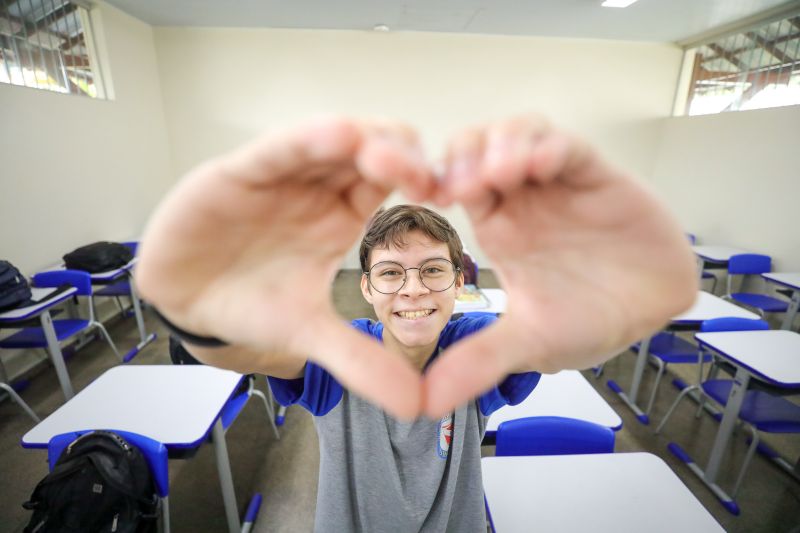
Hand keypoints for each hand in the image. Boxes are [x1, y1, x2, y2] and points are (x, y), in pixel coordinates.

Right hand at [136, 117, 435, 417]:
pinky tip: (336, 137)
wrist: (186, 300)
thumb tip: (416, 405)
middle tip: (427, 177)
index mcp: (343, 215)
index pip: (393, 184)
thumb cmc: (249, 302)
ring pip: (332, 140)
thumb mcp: (310, 332)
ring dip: (364, 141)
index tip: (450, 198)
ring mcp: (284, 175)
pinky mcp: (242, 172)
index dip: (421, 182)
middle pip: (372, 151)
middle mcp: (319, 187)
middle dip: (402, 155)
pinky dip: (308, 141)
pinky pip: (280, 149)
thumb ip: (360, 361)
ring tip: (389, 155)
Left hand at [422, 115, 696, 416]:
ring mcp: (558, 182)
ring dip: (504, 144)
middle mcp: (523, 197)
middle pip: (478, 148)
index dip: (435, 180)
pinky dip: (552, 146)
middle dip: (464, 153)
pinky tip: (541, 162)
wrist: (651, 314)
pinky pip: (569, 147)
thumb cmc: (590, 317)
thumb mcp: (530, 340)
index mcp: (498, 225)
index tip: (427, 196)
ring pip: (519, 135)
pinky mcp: (597, 176)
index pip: (453, 183)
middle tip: (462, 182)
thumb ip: (480, 361)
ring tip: (500, 172)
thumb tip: (423, 402)